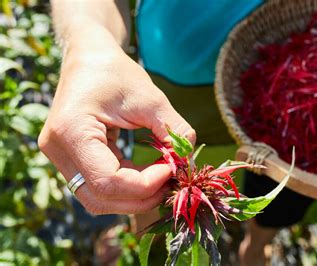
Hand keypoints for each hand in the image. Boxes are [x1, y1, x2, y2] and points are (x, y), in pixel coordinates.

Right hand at [39, 34, 195, 214]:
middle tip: (172, 181)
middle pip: (99, 198)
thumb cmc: (117, 73)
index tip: (172, 168)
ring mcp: (60, 158)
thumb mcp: (150, 97)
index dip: (145, 184)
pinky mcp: (70, 160)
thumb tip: (188, 157)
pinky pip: (98, 187)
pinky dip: (126, 186)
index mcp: (71, 131)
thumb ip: (172, 128)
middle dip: (141, 197)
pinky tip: (149, 173)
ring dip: (133, 196)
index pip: (107, 180)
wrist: (90, 59)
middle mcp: (58, 150)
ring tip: (163, 178)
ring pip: (97, 199)